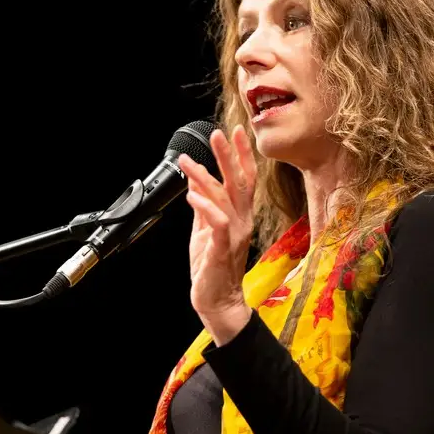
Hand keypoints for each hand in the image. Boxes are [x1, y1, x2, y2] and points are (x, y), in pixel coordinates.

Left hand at [178, 125, 256, 345]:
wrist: (217, 301)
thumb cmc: (213, 268)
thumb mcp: (206, 232)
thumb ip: (204, 210)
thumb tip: (196, 186)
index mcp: (240, 216)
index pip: (245, 180)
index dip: (241, 156)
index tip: (236, 132)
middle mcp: (242, 222)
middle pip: (239, 183)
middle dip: (229, 157)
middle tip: (218, 134)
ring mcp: (234, 235)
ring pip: (224, 199)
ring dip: (206, 177)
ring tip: (188, 162)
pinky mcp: (222, 249)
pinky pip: (217, 223)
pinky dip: (205, 206)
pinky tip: (192, 195)